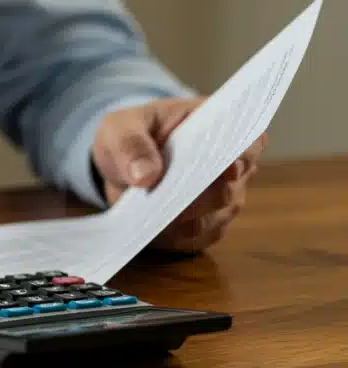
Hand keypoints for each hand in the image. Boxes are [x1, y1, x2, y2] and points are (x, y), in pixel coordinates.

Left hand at [91, 96, 266, 252]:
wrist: (118, 166)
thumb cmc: (128, 136)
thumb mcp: (120, 128)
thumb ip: (131, 146)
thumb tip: (145, 176)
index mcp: (219, 130)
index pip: (248, 144)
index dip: (242, 158)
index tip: (227, 170)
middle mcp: (229, 168)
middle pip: (228, 190)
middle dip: (199, 197)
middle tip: (169, 197)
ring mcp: (219, 200)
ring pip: (214, 219)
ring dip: (184, 219)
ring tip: (153, 212)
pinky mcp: (203, 226)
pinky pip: (197, 239)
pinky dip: (175, 237)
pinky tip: (154, 227)